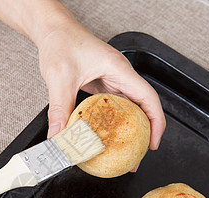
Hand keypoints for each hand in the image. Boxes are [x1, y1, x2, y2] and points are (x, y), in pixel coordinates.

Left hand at [38, 22, 165, 152]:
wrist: (53, 30)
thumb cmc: (61, 42)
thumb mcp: (59, 78)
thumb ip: (59, 109)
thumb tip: (58, 137)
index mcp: (118, 69)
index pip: (148, 98)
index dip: (156, 122)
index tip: (153, 143)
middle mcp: (120, 75)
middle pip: (143, 107)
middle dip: (144, 133)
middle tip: (135, 156)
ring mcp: (112, 80)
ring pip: (130, 108)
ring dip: (129, 130)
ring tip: (124, 151)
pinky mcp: (103, 85)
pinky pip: (115, 107)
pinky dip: (114, 123)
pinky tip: (107, 136)